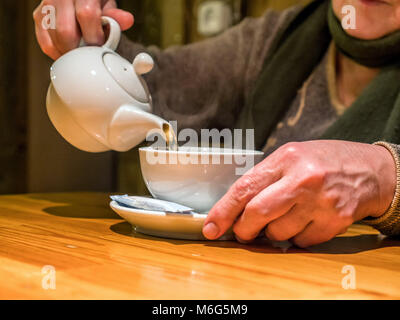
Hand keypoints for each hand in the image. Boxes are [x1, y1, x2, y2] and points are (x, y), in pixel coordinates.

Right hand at [33, 0, 133, 59]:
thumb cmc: (93, 1)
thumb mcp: (106, 4)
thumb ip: (115, 15)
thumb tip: (127, 20)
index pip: (87, 15)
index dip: (94, 36)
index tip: (101, 46)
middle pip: (67, 32)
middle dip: (81, 50)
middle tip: (90, 55)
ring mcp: (46, 6)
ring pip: (55, 39)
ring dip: (70, 54)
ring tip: (81, 55)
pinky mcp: (38, 17)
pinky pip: (45, 43)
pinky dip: (58, 53)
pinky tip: (68, 54)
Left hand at [203, 140, 396, 246]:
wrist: (372, 170)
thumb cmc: (325, 162)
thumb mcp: (292, 157)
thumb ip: (264, 179)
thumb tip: (235, 208)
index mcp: (286, 159)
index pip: (244, 188)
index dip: (223, 211)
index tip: (211, 227)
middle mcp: (303, 179)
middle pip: (257, 214)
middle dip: (244, 229)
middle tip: (243, 231)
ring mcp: (320, 202)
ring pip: (278, 233)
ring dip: (273, 232)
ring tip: (286, 216)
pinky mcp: (335, 221)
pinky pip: (300, 242)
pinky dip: (296, 237)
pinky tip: (305, 220)